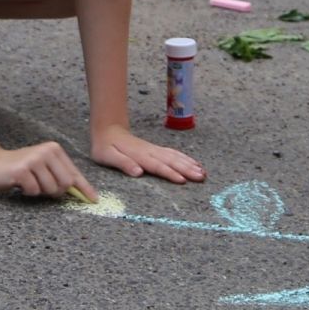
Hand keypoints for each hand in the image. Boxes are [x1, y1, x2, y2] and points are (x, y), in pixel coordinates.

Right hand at [0, 141, 95, 201]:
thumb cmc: (22, 169)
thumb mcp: (44, 168)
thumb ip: (60, 176)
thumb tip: (82, 192)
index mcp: (54, 150)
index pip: (74, 172)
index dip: (84, 188)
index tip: (93, 199)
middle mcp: (46, 151)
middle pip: (65, 183)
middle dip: (56, 191)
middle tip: (42, 187)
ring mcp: (34, 160)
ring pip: (50, 188)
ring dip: (40, 192)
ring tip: (30, 183)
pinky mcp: (22, 170)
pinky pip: (34, 191)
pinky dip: (28, 192)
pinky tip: (21, 184)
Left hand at [91, 125, 205, 184]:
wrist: (108, 129)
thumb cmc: (105, 146)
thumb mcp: (107, 156)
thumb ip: (123, 163)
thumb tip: (138, 172)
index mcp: (139, 155)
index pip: (157, 166)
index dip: (169, 173)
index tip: (182, 180)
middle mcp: (150, 152)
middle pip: (171, 161)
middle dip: (187, 169)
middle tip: (201, 177)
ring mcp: (154, 149)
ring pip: (175, 156)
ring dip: (189, 164)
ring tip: (203, 173)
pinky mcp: (156, 149)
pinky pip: (173, 153)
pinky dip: (185, 158)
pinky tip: (194, 163)